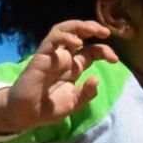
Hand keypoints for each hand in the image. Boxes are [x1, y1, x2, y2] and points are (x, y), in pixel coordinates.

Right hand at [0, 20, 118, 134]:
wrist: (27, 115)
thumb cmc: (49, 107)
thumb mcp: (75, 102)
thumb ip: (87, 93)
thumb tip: (96, 79)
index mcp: (74, 66)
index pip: (92, 50)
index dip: (104, 51)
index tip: (115, 60)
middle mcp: (64, 57)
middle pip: (79, 34)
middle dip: (93, 29)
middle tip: (106, 32)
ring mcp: (52, 55)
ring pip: (63, 30)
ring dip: (80, 26)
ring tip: (94, 30)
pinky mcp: (41, 56)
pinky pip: (51, 40)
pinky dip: (64, 36)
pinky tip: (76, 42)